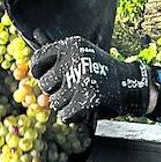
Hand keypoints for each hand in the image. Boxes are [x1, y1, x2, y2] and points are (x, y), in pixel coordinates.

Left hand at [29, 36, 150, 122]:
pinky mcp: (88, 97)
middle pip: (45, 84)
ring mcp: (82, 79)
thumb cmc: (100, 72)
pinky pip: (65, 114)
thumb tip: (31, 88)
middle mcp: (75, 59)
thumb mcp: (80, 57)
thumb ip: (56, 67)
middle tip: (70, 89)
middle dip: (55, 91)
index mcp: (70, 46)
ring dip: (65, 104)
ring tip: (80, 97)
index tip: (47, 78)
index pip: (38, 59)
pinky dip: (72, 116)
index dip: (39, 72)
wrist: (129, 84)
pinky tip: (82, 109)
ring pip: (54, 102)